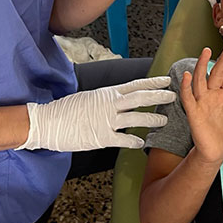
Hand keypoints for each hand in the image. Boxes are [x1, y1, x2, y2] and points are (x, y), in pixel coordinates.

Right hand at [17, 77, 176, 151]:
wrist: (48, 122)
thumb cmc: (68, 110)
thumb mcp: (90, 97)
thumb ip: (107, 98)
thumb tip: (121, 98)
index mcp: (107, 93)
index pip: (135, 84)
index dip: (153, 82)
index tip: (167, 79)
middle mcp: (109, 104)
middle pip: (140, 97)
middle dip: (158, 96)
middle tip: (174, 96)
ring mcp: (105, 120)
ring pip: (135, 118)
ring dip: (152, 119)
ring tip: (164, 121)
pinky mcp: (100, 137)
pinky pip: (122, 139)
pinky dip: (133, 141)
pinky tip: (141, 142)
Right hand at [181, 46, 222, 165]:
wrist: (217, 152)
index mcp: (222, 96)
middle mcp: (211, 96)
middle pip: (215, 74)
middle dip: (221, 61)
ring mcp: (201, 102)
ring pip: (200, 80)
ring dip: (202, 66)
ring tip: (206, 52)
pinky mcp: (193, 112)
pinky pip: (187, 97)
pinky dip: (186, 86)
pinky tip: (188, 75)